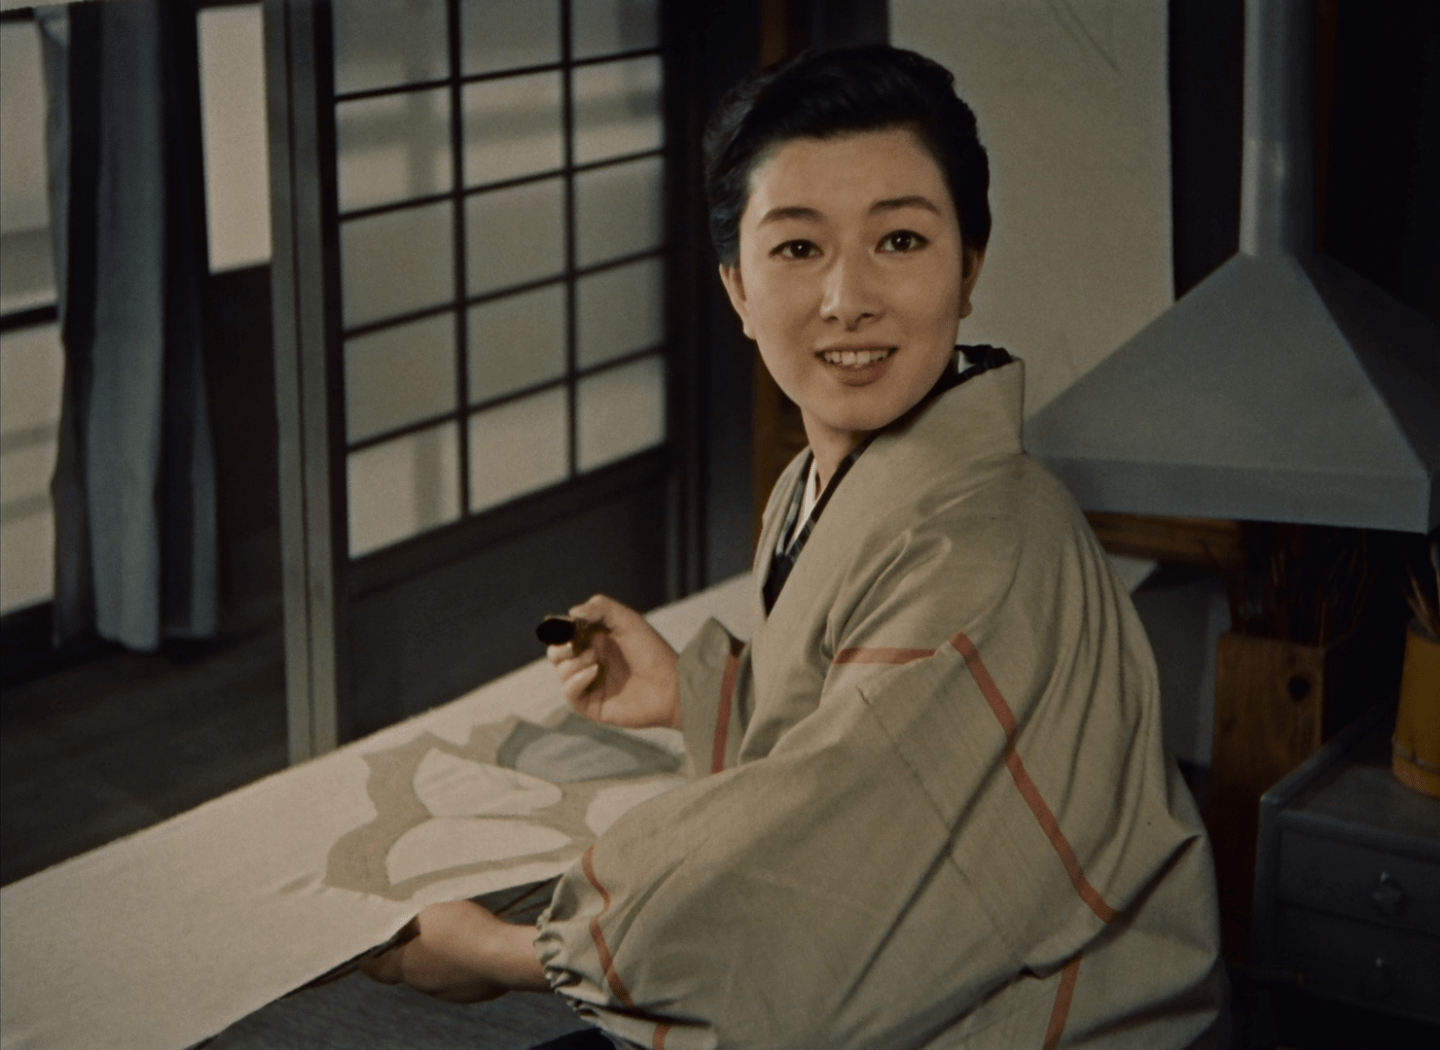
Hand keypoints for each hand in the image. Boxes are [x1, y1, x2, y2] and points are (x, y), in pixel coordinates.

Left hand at [360, 900, 546, 1002]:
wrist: (503, 957)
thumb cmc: (463, 931)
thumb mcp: (430, 912)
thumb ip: (412, 920)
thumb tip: (402, 925)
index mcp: (407, 967)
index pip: (378, 969)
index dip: (370, 962)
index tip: (365, 957)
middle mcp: (423, 985)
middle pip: (409, 968)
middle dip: (411, 952)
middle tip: (420, 932)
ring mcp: (448, 992)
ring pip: (436, 973)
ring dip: (439, 958)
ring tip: (455, 935)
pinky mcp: (471, 993)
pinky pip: (459, 977)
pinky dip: (461, 964)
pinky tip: (475, 948)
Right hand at [547, 594, 680, 729]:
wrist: (670, 685)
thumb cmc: (652, 651)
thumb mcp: (627, 620)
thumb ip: (600, 607)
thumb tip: (571, 612)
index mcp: (596, 640)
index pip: (565, 633)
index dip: (558, 627)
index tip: (562, 623)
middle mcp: (590, 661)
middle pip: (556, 652)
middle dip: (559, 645)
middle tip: (572, 643)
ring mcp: (589, 683)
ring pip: (561, 670)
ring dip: (573, 661)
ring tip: (595, 659)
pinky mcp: (591, 704)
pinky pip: (569, 691)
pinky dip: (576, 679)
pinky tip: (593, 671)